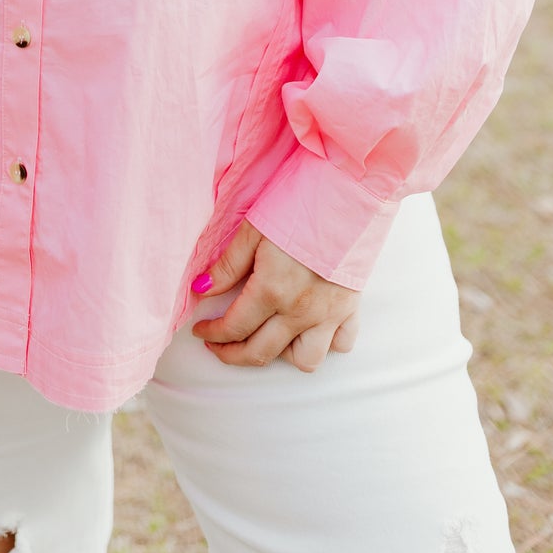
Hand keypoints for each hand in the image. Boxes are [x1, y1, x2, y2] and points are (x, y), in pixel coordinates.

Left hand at [189, 219, 359, 371]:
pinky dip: (325, 343)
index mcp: (272, 289)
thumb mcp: (254, 229)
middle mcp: (301, 310)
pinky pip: (341, 344)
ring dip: (282, 354)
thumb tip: (201, 289)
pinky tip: (309, 327)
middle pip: (261, 353)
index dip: (212, 334)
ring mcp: (330, 313)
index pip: (235, 328)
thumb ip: (228, 265)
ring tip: (268, 335)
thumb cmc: (299, 202)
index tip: (200, 330)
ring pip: (306, 361)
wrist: (349, 191)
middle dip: (233, 354)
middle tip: (218, 344)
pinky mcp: (352, 308)